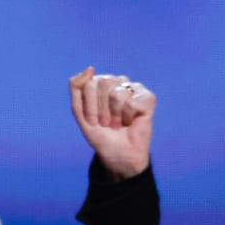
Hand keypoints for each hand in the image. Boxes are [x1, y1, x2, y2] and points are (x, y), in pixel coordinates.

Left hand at [68, 66, 154, 180]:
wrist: (118, 156)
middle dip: (101, 110)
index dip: (89, 107)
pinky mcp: (148, 98)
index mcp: (100, 83)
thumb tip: (90, 68)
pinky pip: (132, 102)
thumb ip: (77, 88)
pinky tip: (131, 122)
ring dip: (114, 116)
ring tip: (118, 124)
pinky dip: (128, 118)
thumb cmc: (101, 135)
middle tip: (106, 123)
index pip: (89, 84)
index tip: (94, 121)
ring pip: (117, 93)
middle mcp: (118, 82)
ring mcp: (134, 88)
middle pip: (102, 84)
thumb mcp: (80, 113)